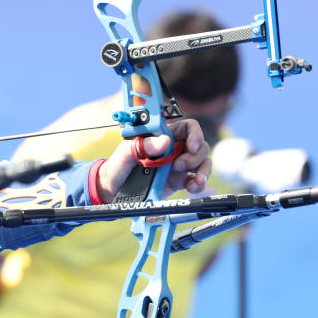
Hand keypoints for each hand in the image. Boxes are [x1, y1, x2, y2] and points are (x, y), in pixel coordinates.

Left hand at [96, 119, 210, 202]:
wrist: (113, 189)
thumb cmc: (118, 165)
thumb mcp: (126, 152)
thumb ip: (144, 145)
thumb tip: (165, 141)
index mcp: (163, 136)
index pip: (188, 128)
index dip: (195, 134)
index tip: (191, 145)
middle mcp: (174, 149)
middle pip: (199, 145)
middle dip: (195, 155)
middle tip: (178, 166)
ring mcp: (178, 165)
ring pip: (202, 162)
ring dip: (204, 170)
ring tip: (195, 181)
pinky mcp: (178, 181)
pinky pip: (196, 180)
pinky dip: (199, 183)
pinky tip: (193, 187)